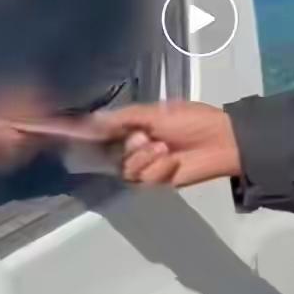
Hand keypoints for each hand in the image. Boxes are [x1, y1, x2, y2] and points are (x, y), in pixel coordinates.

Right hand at [90, 101, 241, 186]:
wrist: (220, 140)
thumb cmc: (190, 119)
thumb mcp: (154, 112)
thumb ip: (122, 117)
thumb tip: (90, 119)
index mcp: (134, 126)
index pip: (104, 133)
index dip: (90, 136)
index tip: (72, 135)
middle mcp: (135, 146)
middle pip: (112, 155)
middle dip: (130, 147)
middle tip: (149, 138)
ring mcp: (147, 165)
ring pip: (127, 169)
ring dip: (145, 159)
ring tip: (164, 148)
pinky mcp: (159, 181)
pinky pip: (146, 178)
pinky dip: (159, 169)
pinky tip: (173, 161)